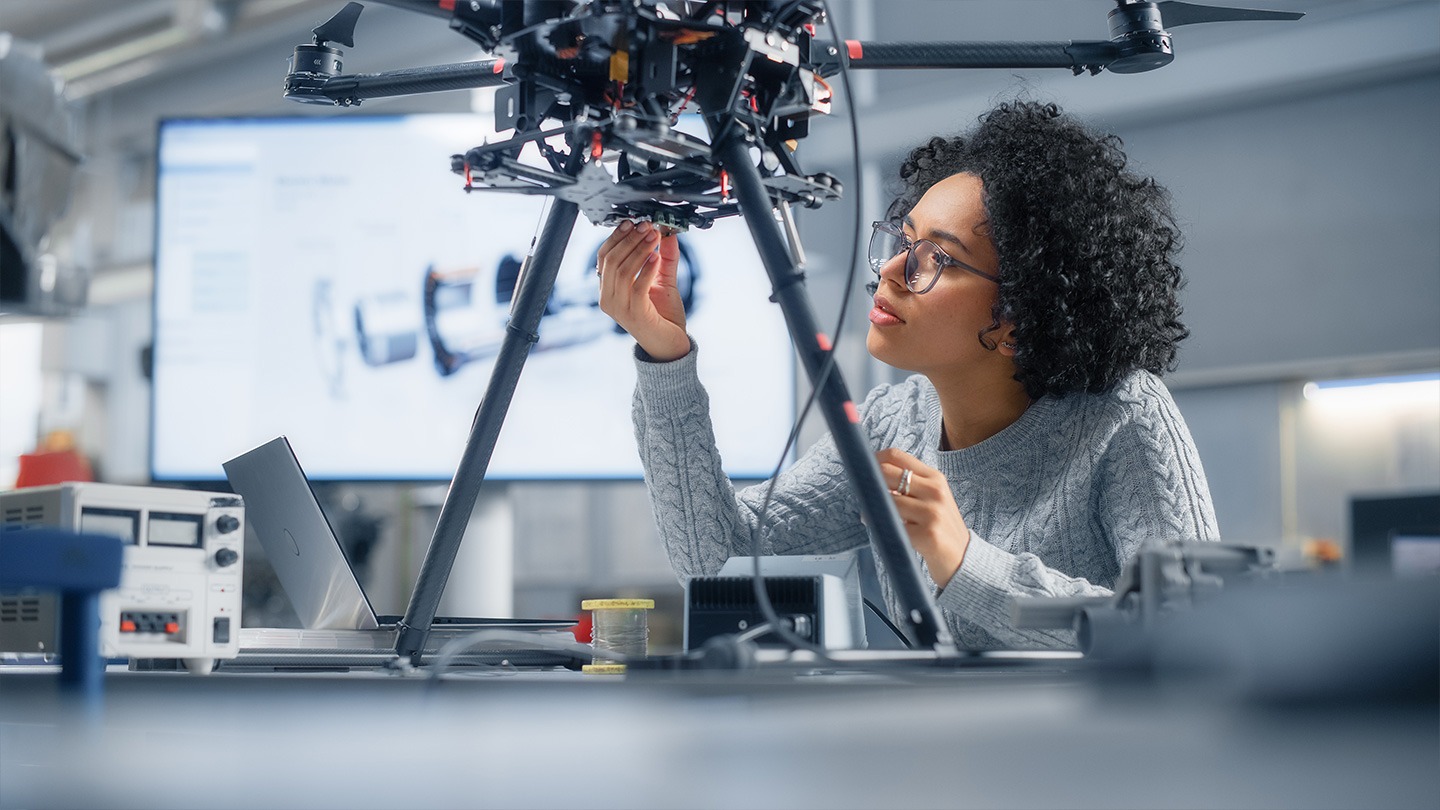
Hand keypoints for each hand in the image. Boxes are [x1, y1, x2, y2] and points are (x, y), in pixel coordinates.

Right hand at [596, 220, 689, 361]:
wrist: (670, 346)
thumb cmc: (663, 317)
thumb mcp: (662, 281)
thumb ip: (665, 257)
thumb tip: (668, 232)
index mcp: (608, 289)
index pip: (604, 257)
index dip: (617, 237)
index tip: (633, 222)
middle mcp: (608, 299)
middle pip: (612, 260)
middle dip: (630, 239)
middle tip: (646, 226)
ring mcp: (619, 308)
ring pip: (623, 270)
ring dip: (639, 250)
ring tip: (654, 237)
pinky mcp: (635, 314)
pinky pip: (637, 286)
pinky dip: (647, 269)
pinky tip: (657, 256)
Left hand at [875, 448, 970, 586]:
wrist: (963, 559)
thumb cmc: (940, 528)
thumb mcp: (932, 499)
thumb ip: (909, 485)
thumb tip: (872, 477)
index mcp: (935, 478)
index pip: (897, 456)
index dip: (874, 460)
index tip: (863, 470)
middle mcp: (935, 491)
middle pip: (887, 473)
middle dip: (870, 483)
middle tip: (864, 495)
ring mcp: (932, 513)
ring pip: (887, 500)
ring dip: (872, 508)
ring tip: (873, 516)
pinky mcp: (927, 535)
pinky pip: (891, 525)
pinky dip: (879, 527)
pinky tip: (882, 530)